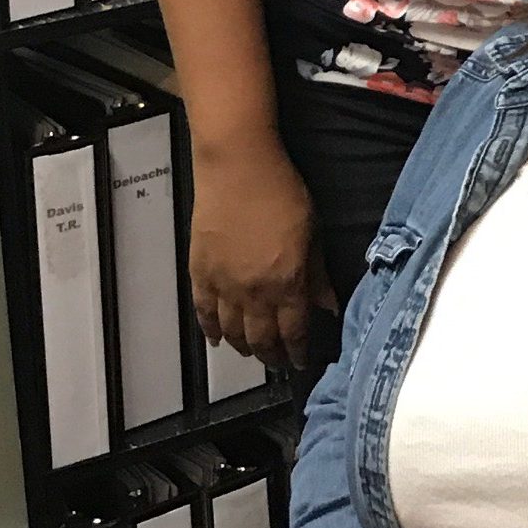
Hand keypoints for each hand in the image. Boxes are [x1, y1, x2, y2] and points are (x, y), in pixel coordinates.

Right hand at [188, 131, 334, 371]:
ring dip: (242, 346)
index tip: (301, 361)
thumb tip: (328, 305)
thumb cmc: (282, 191)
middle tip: (277, 362)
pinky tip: (216, 338)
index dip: (297, 351)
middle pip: (261, 338)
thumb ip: (318, 274)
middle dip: (272, 355)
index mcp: (287, 283)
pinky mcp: (199, 271)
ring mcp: (223, 284)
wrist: (237, 166)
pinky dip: (209, 328)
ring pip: (231, 331)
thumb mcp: (312, 232)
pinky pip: (203, 311)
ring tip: (251, 351)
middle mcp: (253, 292)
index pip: (293, 331)